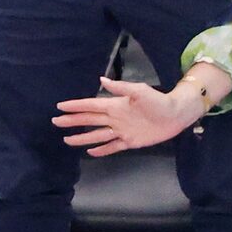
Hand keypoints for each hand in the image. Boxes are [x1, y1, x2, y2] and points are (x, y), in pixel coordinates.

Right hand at [56, 67, 222, 154]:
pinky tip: (90, 152)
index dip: (76, 106)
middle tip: (56, 122)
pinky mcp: (129, 141)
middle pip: (89, 120)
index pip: (90, 106)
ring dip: (82, 137)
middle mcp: (115, 118)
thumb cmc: (159, 101)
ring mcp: (121, 130)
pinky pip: (111, 146)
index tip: (60, 106)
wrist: (176, 115)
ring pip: (96, 135)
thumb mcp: (140, 91)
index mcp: (115, 105)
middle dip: (72, 121)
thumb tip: (102, 79)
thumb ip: (121, 87)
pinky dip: (101, 150)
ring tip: (67, 140)